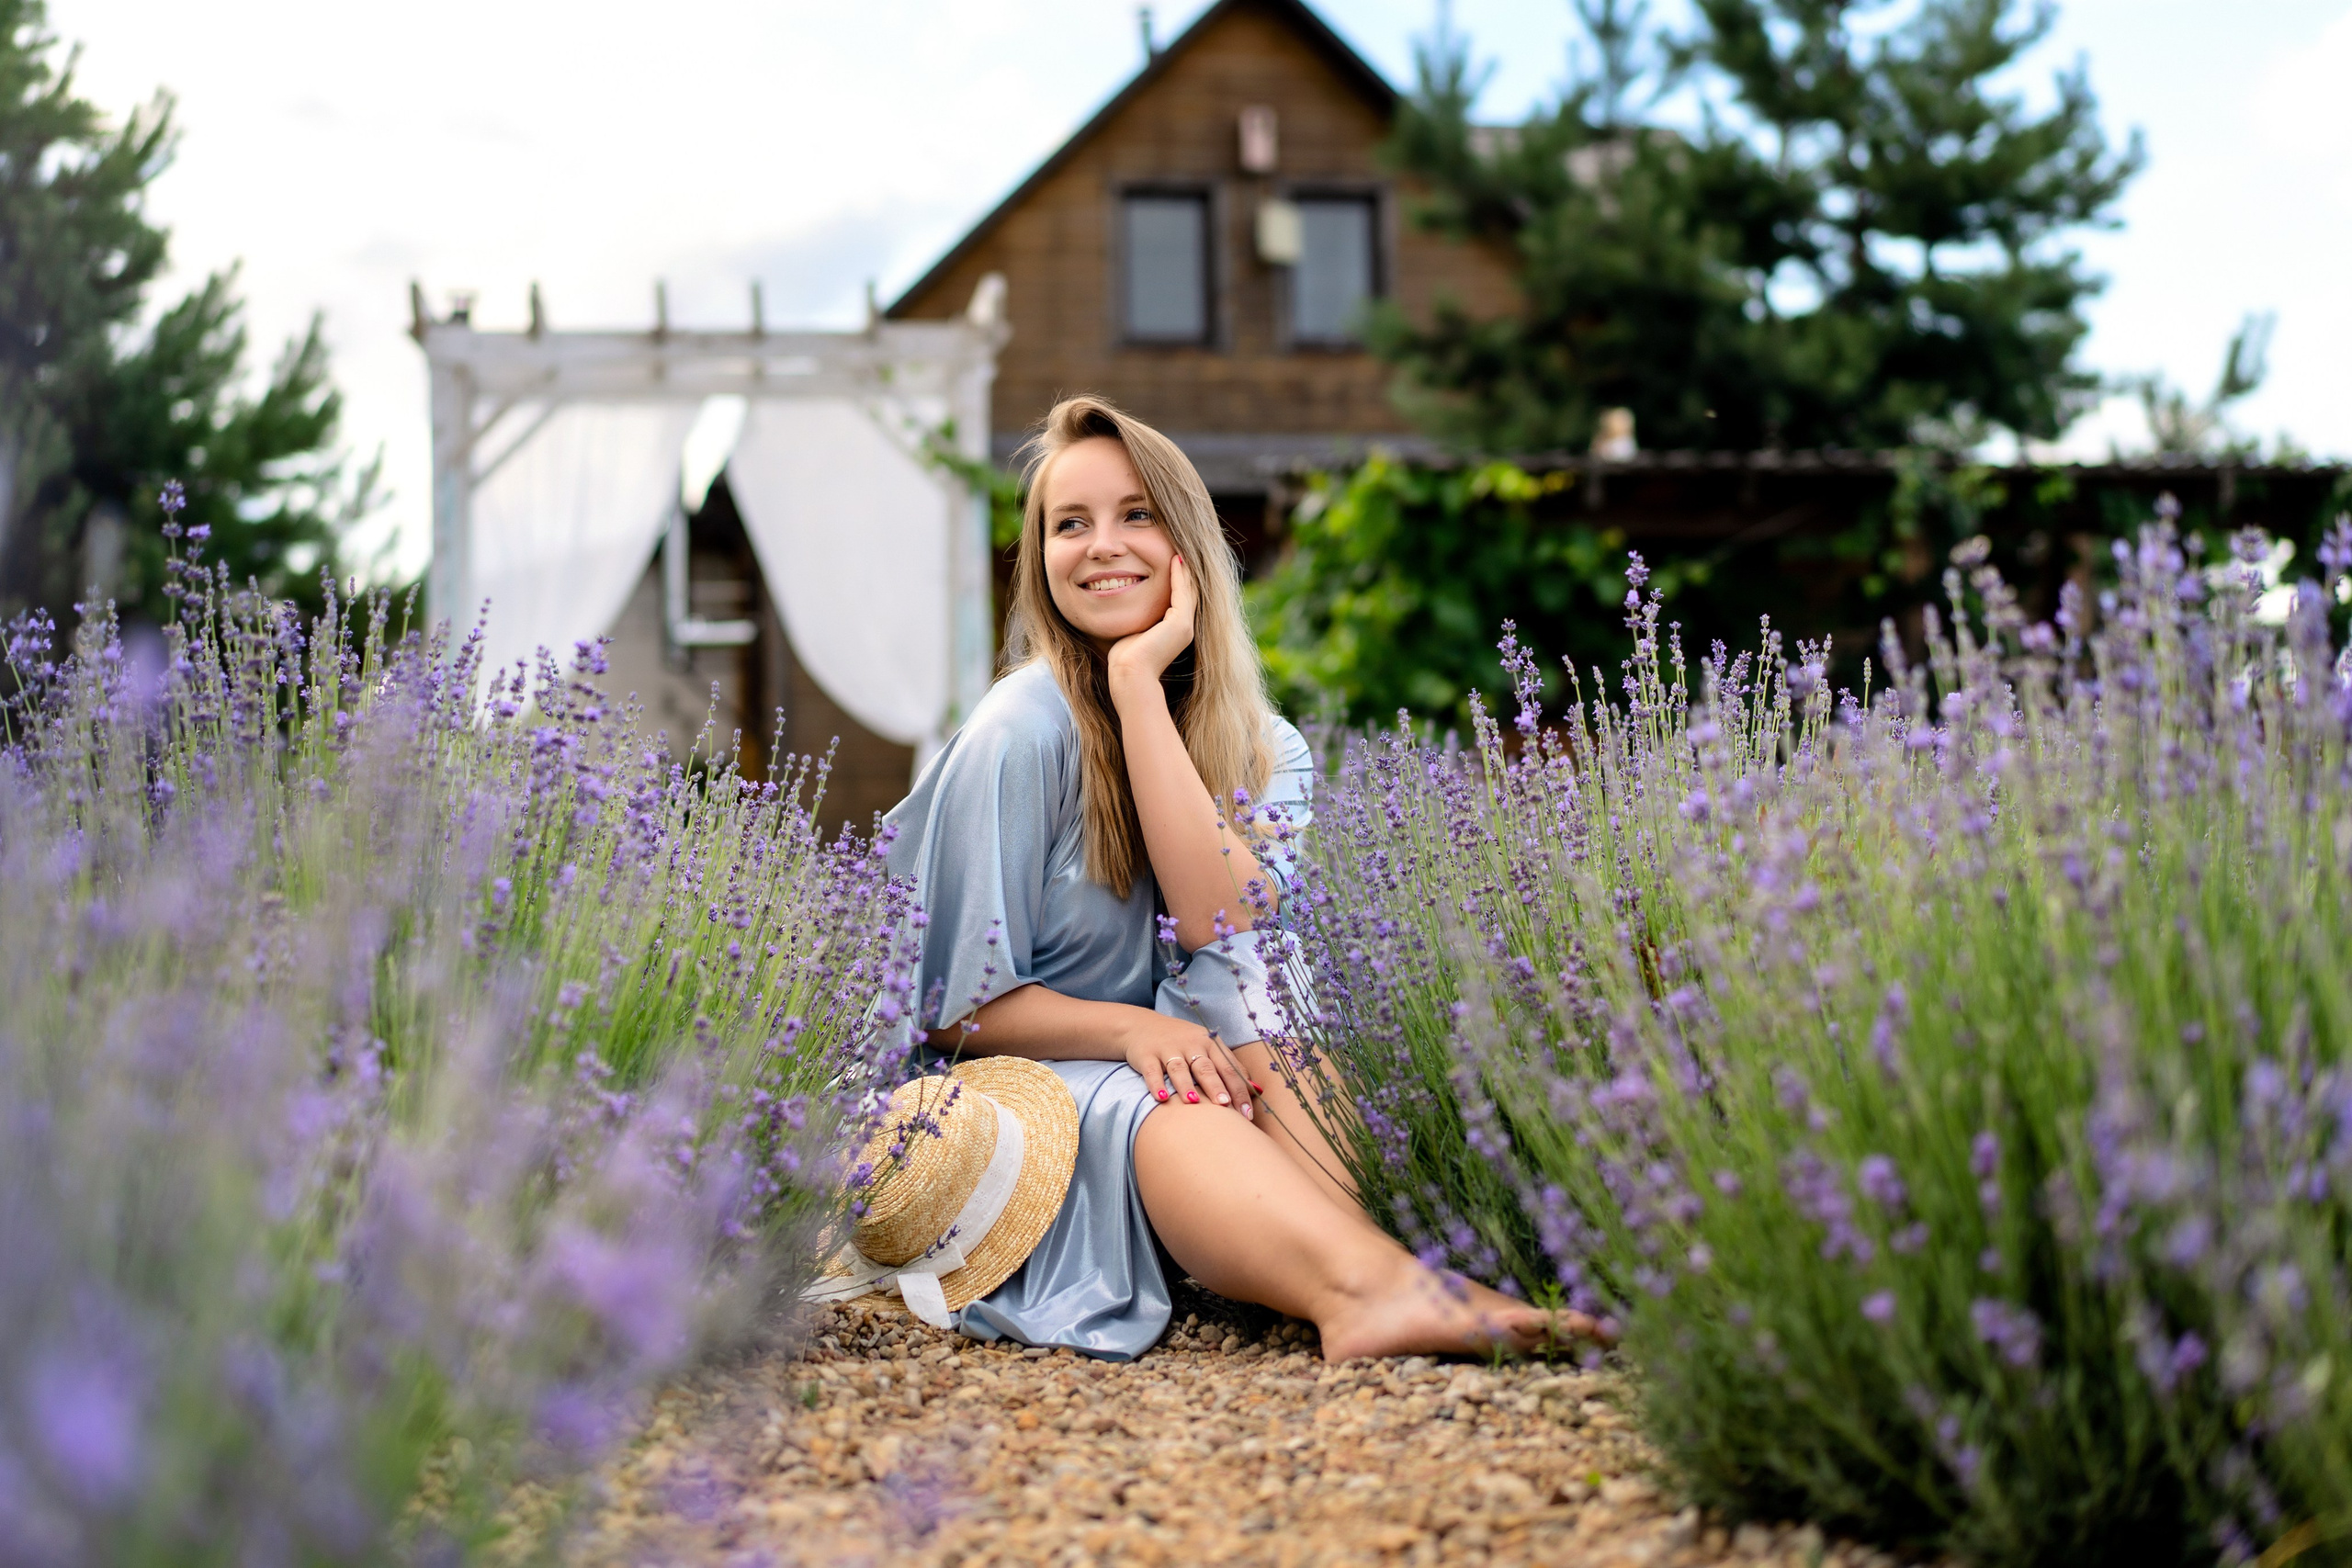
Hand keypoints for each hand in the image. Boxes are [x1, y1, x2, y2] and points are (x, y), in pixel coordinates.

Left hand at [1105, 552, 1196, 698]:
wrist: (1130, 675)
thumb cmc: (1125, 659)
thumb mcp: (1134, 632)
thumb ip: (1139, 619)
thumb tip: (1127, 606)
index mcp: (1175, 632)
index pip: (1180, 600)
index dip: (1178, 580)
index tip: (1172, 561)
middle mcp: (1185, 629)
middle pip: (1189, 593)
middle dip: (1185, 572)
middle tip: (1180, 550)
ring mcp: (1185, 626)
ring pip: (1189, 590)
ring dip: (1185, 570)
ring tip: (1180, 551)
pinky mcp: (1181, 623)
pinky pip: (1182, 592)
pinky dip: (1179, 575)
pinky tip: (1175, 560)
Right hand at [1121, 1010, 1255, 1119]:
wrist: (1141, 1025)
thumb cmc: (1182, 1042)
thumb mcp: (1208, 1048)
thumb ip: (1231, 1068)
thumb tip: (1258, 1090)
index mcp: (1210, 1044)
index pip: (1229, 1069)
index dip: (1239, 1091)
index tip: (1247, 1114)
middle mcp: (1191, 1044)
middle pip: (1206, 1068)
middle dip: (1215, 1086)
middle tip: (1224, 1105)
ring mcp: (1168, 1049)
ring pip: (1179, 1068)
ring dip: (1186, 1085)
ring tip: (1192, 1102)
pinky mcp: (1146, 1055)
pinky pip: (1152, 1071)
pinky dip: (1157, 1084)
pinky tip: (1162, 1098)